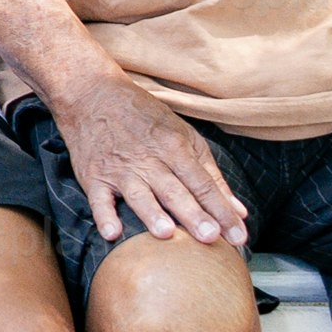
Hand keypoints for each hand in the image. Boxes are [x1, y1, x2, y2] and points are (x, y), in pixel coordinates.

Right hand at [43, 67, 244, 248]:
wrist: (93, 95)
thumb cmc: (144, 117)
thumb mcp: (183, 135)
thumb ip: (211, 175)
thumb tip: (238, 211)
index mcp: (175, 147)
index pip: (204, 184)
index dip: (222, 211)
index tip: (239, 236)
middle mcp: (149, 159)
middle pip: (176, 191)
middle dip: (194, 214)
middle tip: (211, 237)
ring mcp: (120, 169)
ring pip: (139, 194)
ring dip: (152, 213)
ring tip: (166, 233)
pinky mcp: (94, 177)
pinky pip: (99, 199)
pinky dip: (104, 216)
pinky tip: (112, 233)